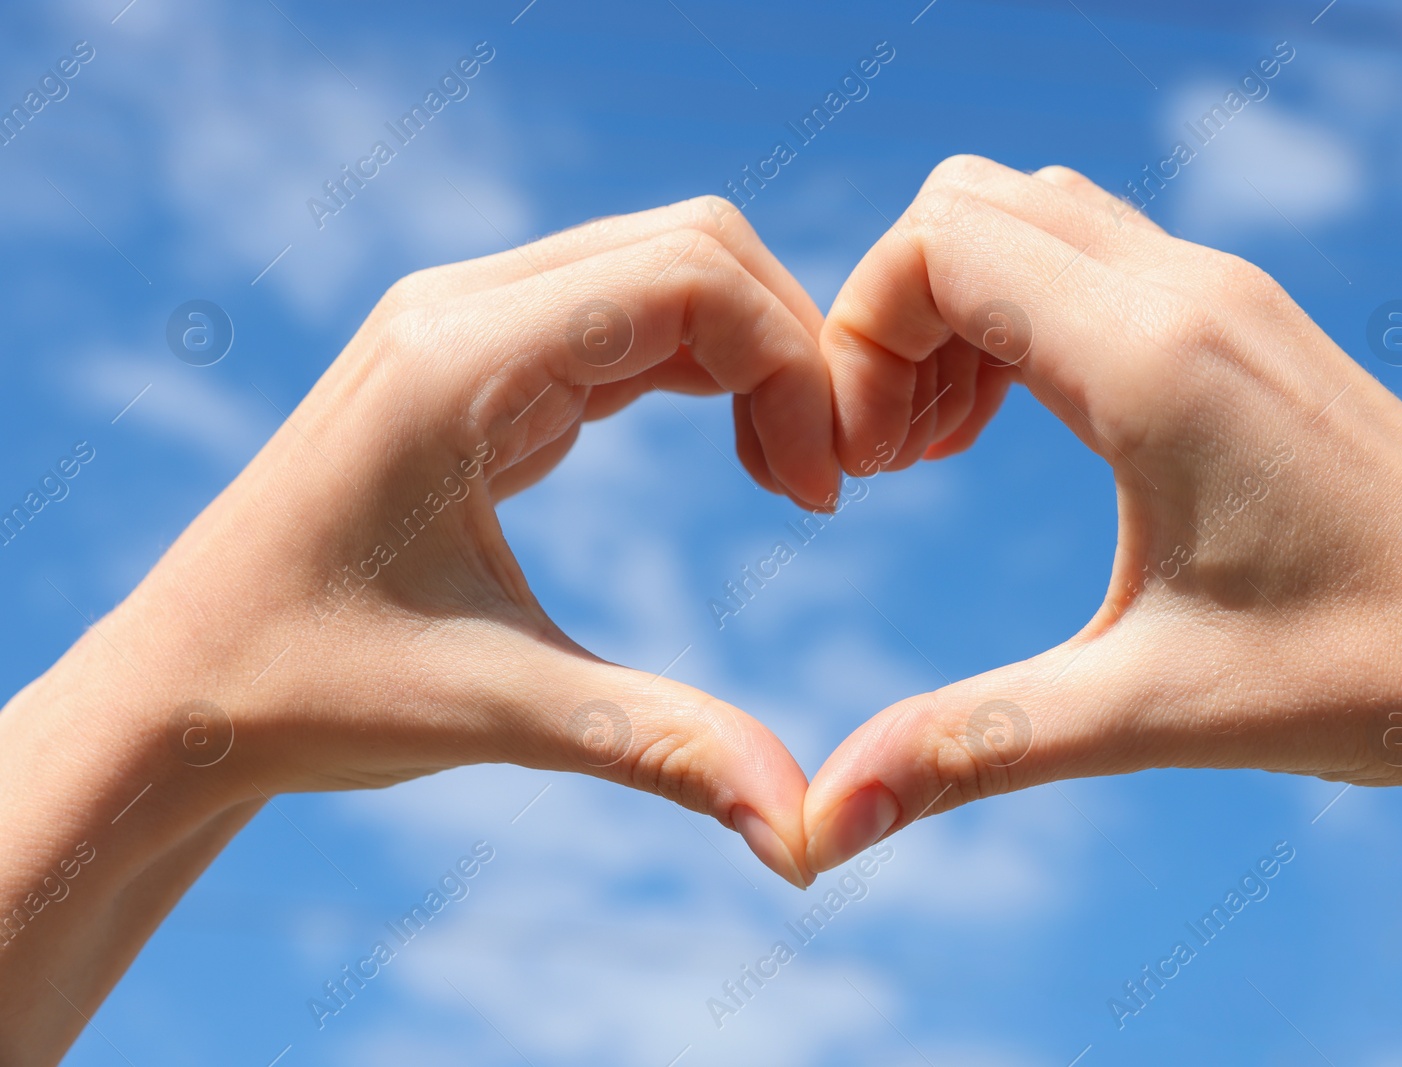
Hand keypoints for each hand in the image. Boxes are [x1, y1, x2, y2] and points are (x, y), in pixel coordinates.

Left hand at [0, 196, 835, 1061]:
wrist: (182, 689)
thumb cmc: (307, 692)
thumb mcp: (497, 710)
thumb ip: (663, 746)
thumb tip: (803, 837)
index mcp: (457, 360)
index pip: (687, 276)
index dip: (791, 367)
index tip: (820, 495)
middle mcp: (460, 307)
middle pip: (693, 244)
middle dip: (791, 347)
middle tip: (824, 481)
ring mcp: (464, 323)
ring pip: (666, 267)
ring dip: (756, 355)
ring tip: (792, 476)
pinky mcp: (477, 360)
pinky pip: (626, 317)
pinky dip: (709, 369)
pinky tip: (742, 457)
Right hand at [802, 155, 1401, 894]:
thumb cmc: (1361, 675)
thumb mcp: (1142, 712)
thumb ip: (966, 748)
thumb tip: (825, 827)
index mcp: (1152, 360)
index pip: (938, 244)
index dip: (859, 339)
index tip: (867, 467)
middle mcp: (1189, 291)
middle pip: (966, 207)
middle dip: (891, 319)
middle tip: (898, 458)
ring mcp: (1225, 292)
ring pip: (1029, 216)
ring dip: (956, 311)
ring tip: (948, 448)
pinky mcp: (1245, 318)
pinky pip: (1089, 254)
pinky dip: (1019, 312)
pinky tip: (1026, 429)